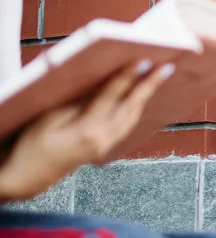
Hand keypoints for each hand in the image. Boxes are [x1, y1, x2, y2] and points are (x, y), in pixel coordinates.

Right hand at [0, 61, 171, 200]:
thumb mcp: (49, 118)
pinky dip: (135, 110)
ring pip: (132, 118)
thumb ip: (77, 102)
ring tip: (157, 78)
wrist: (27, 176)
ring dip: (145, 97)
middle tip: (166, 67)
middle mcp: (103, 139)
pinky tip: (138, 100)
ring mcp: (106, 146)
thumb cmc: (32, 144)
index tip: (143, 61)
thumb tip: (101, 84)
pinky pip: (126, 126)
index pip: (112, 97)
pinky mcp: (105, 149)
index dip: (127, 77)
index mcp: (87, 130)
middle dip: (149, 86)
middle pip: (131, 107)